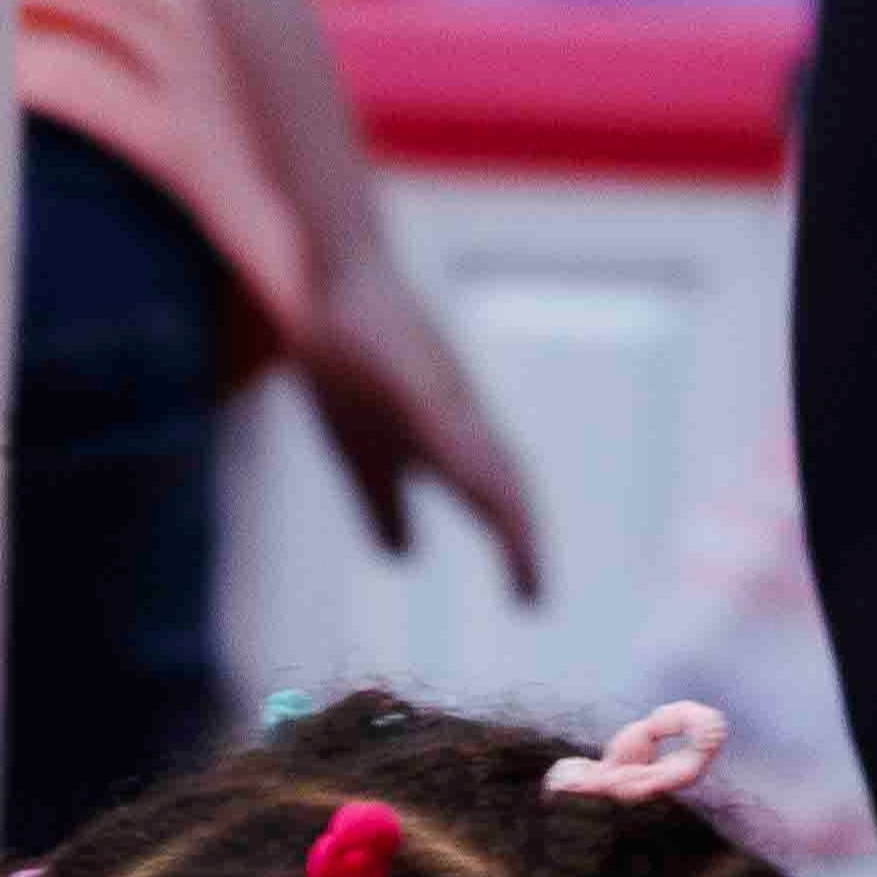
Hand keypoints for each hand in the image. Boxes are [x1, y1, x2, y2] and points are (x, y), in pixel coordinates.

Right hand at [298, 242, 544, 603]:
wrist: (344, 277)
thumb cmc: (356, 362)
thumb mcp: (364, 449)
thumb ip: (387, 503)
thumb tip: (402, 556)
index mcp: (451, 439)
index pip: (495, 497)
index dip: (516, 546)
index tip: (530, 599)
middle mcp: (456, 413)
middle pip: (498, 476)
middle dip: (516, 532)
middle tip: (531, 590)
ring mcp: (434, 383)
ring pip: (471, 441)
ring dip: (495, 493)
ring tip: (514, 540)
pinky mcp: (400, 357)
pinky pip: (423, 398)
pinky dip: (444, 433)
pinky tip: (456, 463)